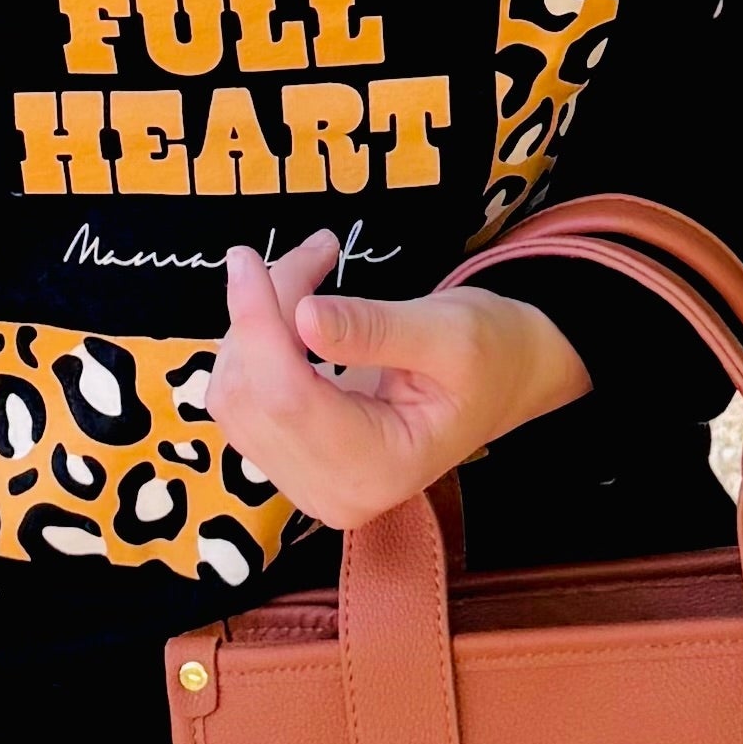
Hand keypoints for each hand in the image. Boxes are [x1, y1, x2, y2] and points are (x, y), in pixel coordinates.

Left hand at [206, 231, 588, 532]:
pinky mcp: (290, 462)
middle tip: (318, 251)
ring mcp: (306, 483)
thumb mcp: (449, 332)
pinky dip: (255, 344)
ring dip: (257, 322)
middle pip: (253, 394)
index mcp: (380, 470)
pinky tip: (293, 311)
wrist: (506, 382)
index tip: (246, 259)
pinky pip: (240, 399)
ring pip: (235, 393)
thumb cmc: (491, 356)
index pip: (287, 398)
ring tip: (314, 270)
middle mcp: (333, 492)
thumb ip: (375, 328)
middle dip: (264, 311)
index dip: (257, 325)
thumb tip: (302, 314)